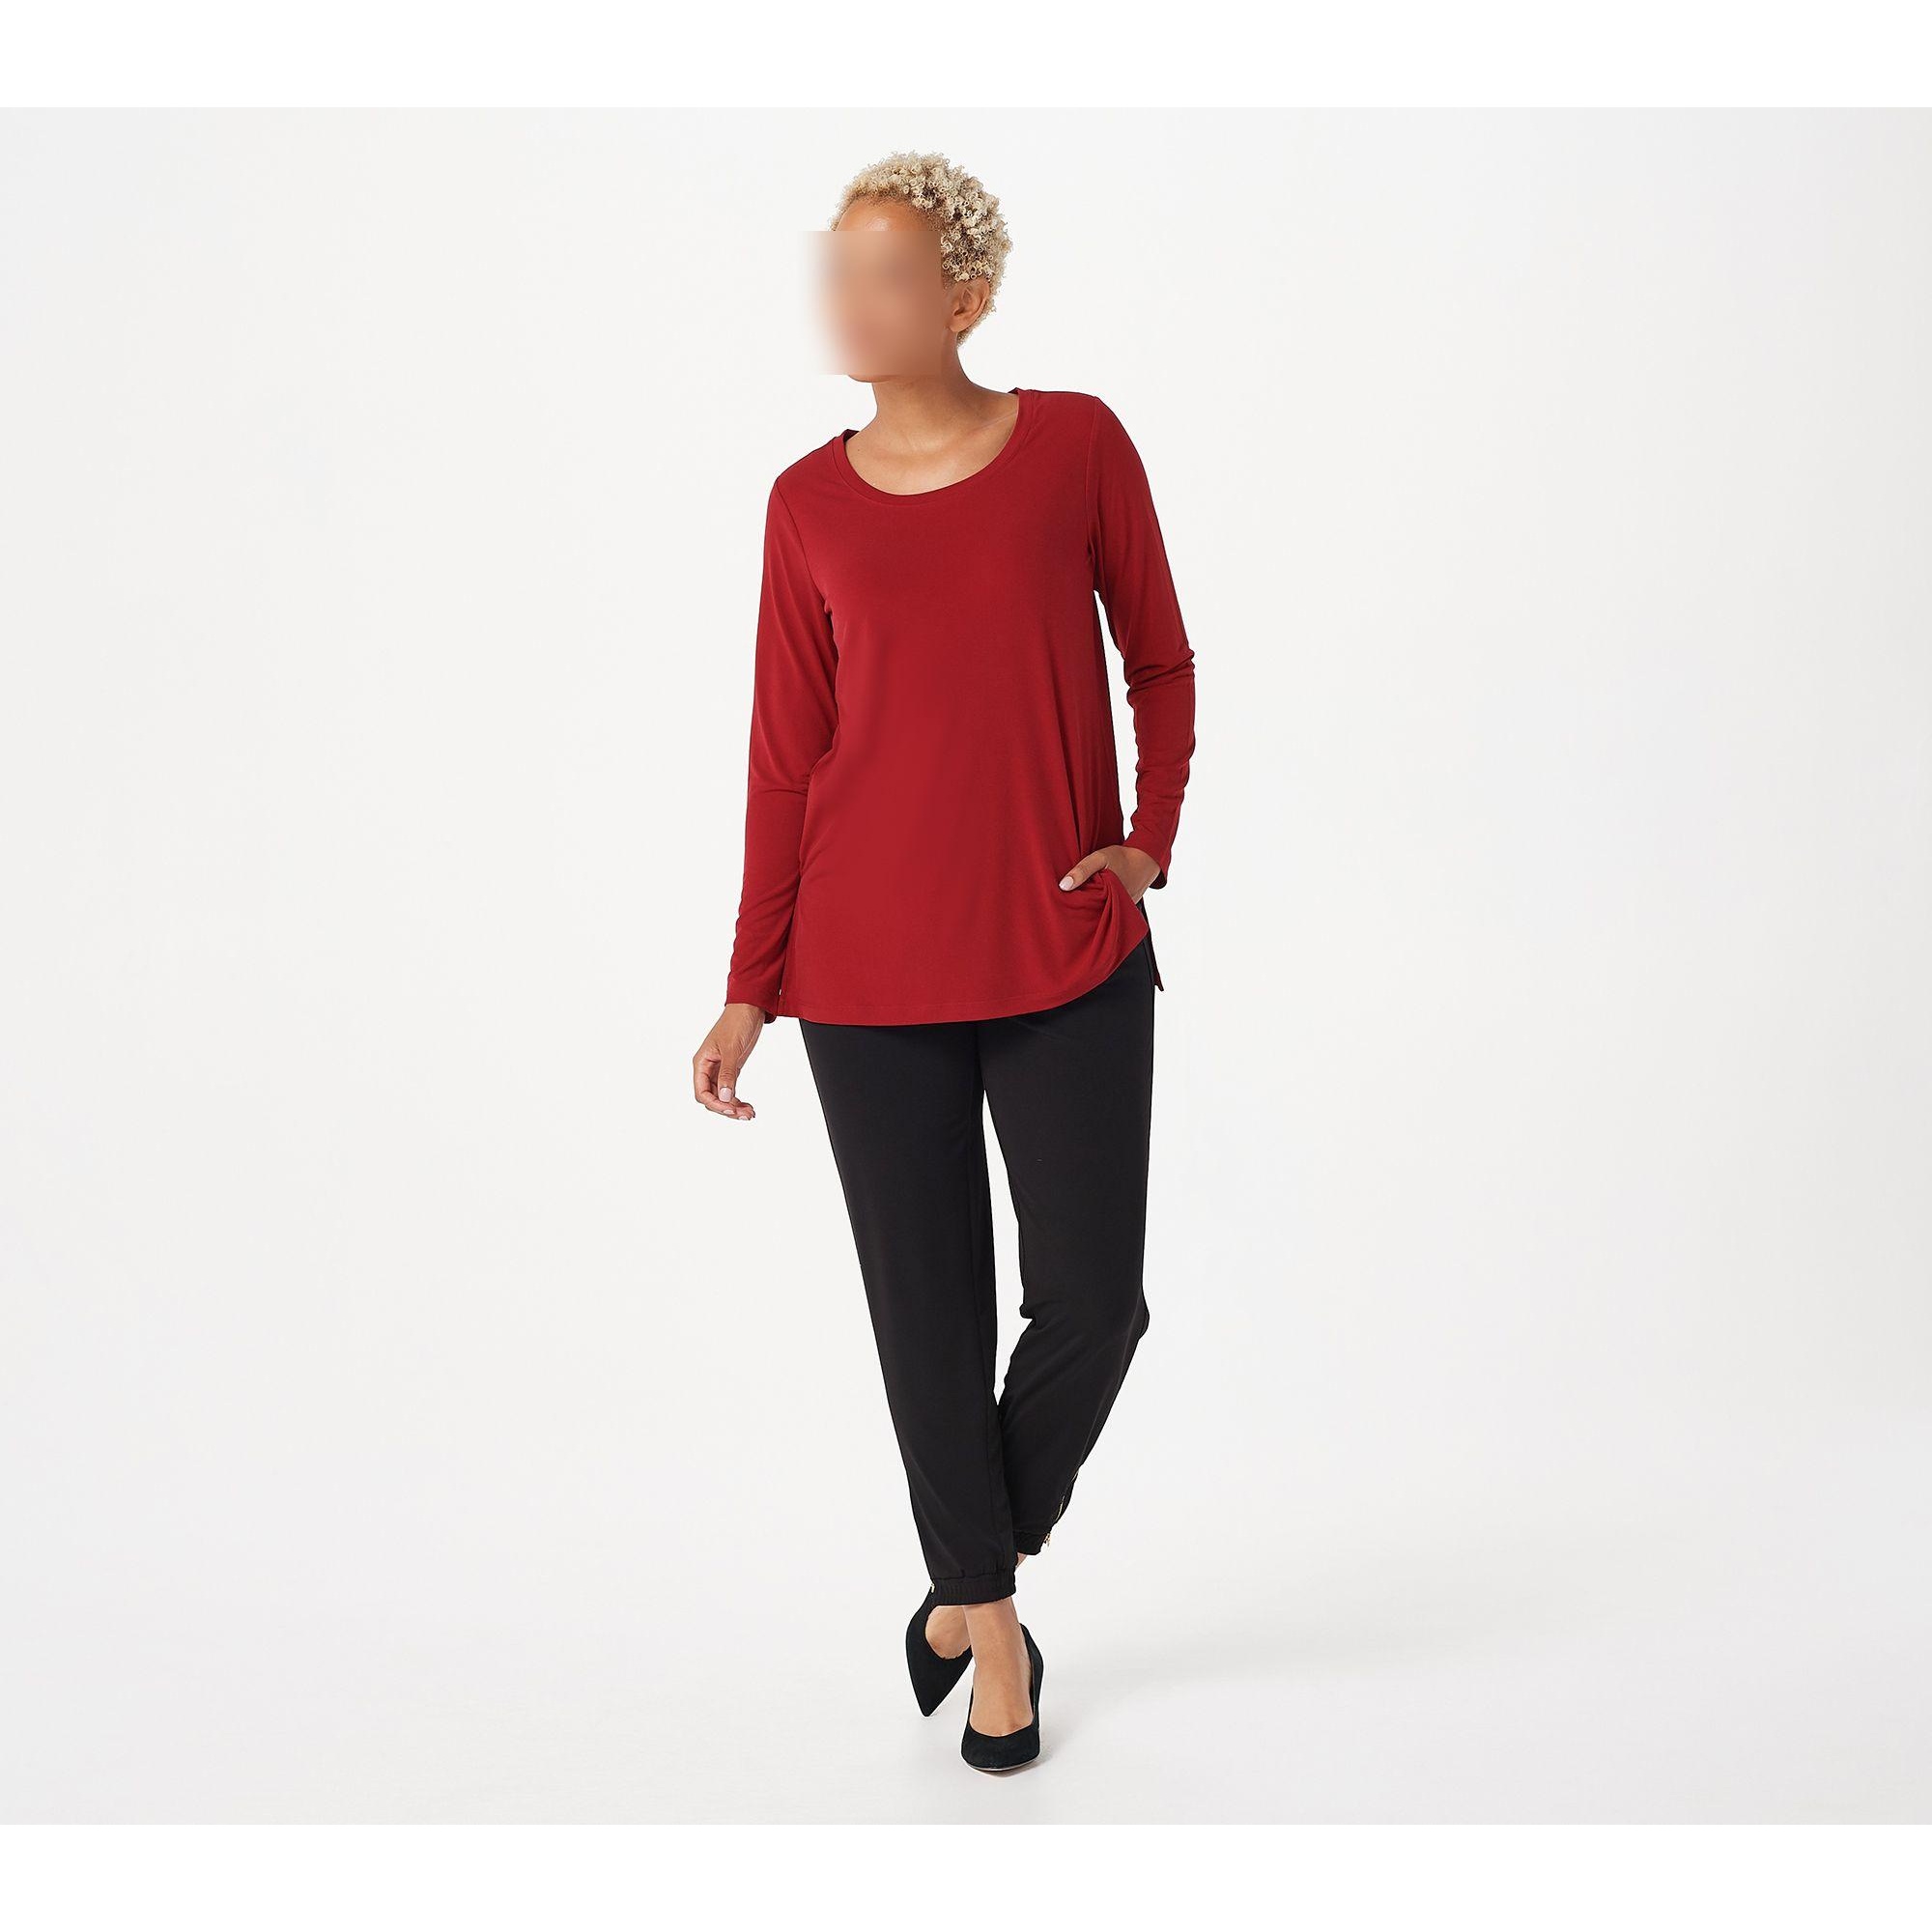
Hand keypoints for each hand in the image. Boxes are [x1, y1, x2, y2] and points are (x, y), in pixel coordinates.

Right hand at [693, 1005, 764, 1119]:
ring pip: (722, 1096)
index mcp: (701, 1062)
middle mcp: (708, 1068)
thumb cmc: (736, 1023)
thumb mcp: (731, 1049)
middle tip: (745, 1115)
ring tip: (749, 1113)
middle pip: (712, 1098)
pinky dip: (738, 1099)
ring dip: (734, 1106)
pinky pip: (730, 1090)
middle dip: (726, 1108)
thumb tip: (725, 1097)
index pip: (701, 1093)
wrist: (749, 1009)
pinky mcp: (731, 1069)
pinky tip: (748, 1106)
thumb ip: (727, 1074)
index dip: (715, 1104)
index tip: (731, 1109)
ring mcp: (719, 1069)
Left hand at [1057, 844, 1160, 903]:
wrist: (1147, 858)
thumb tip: (1063, 886)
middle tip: (1069, 906)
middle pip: (1095, 914)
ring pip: (1104, 912)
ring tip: (1081, 903)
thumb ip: (1082, 870)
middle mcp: (1118, 909)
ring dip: (1094, 907)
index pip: (1086, 912)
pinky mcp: (1128, 906)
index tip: (1064, 905)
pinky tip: (1096, 898)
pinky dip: (1104, 904)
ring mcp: (1124, 909)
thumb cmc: (1122, 857)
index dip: (1075, 909)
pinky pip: (1113, 909)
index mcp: (1109, 900)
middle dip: (1083, 911)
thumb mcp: (1100, 858)